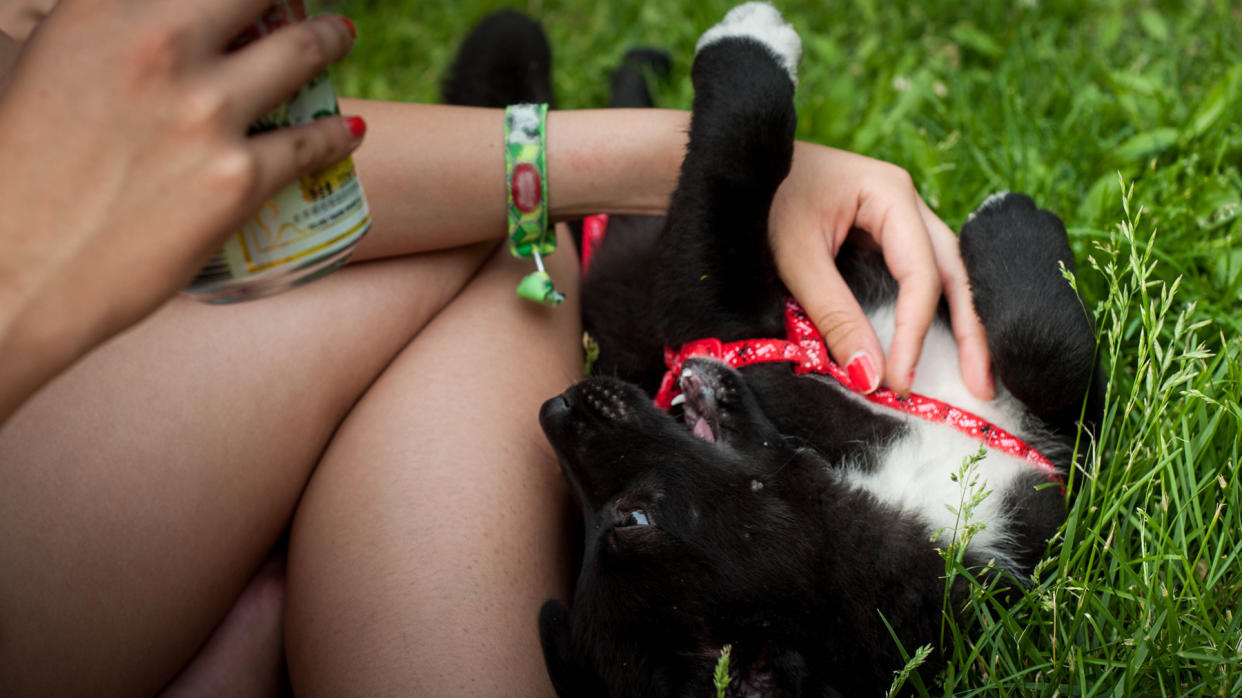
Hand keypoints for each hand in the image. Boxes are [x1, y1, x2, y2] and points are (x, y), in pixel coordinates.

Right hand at [0, 0, 361, 419]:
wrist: (15, 273)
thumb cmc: (19, 175)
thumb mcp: (50, 70)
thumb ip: (105, 37)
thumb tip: (146, 28)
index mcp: (102, 11)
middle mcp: (159, 48)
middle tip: (305, 1)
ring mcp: (205, 112)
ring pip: (301, 52)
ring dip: (328, 38)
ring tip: (340, 36)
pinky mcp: (237, 178)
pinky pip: (311, 143)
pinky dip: (337, 133)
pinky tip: (350, 128)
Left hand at [769, 143, 992, 399]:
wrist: (730, 165)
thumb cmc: (760, 200)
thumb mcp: (795, 258)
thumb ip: (834, 316)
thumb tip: (870, 378)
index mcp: (890, 193)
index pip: (920, 275)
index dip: (913, 334)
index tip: (899, 382)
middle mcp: (905, 202)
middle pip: (954, 270)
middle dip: (972, 329)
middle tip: (982, 386)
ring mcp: (898, 215)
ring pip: (945, 271)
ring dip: (963, 322)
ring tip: (978, 374)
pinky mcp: (882, 232)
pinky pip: (920, 272)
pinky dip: (933, 309)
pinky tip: (945, 343)